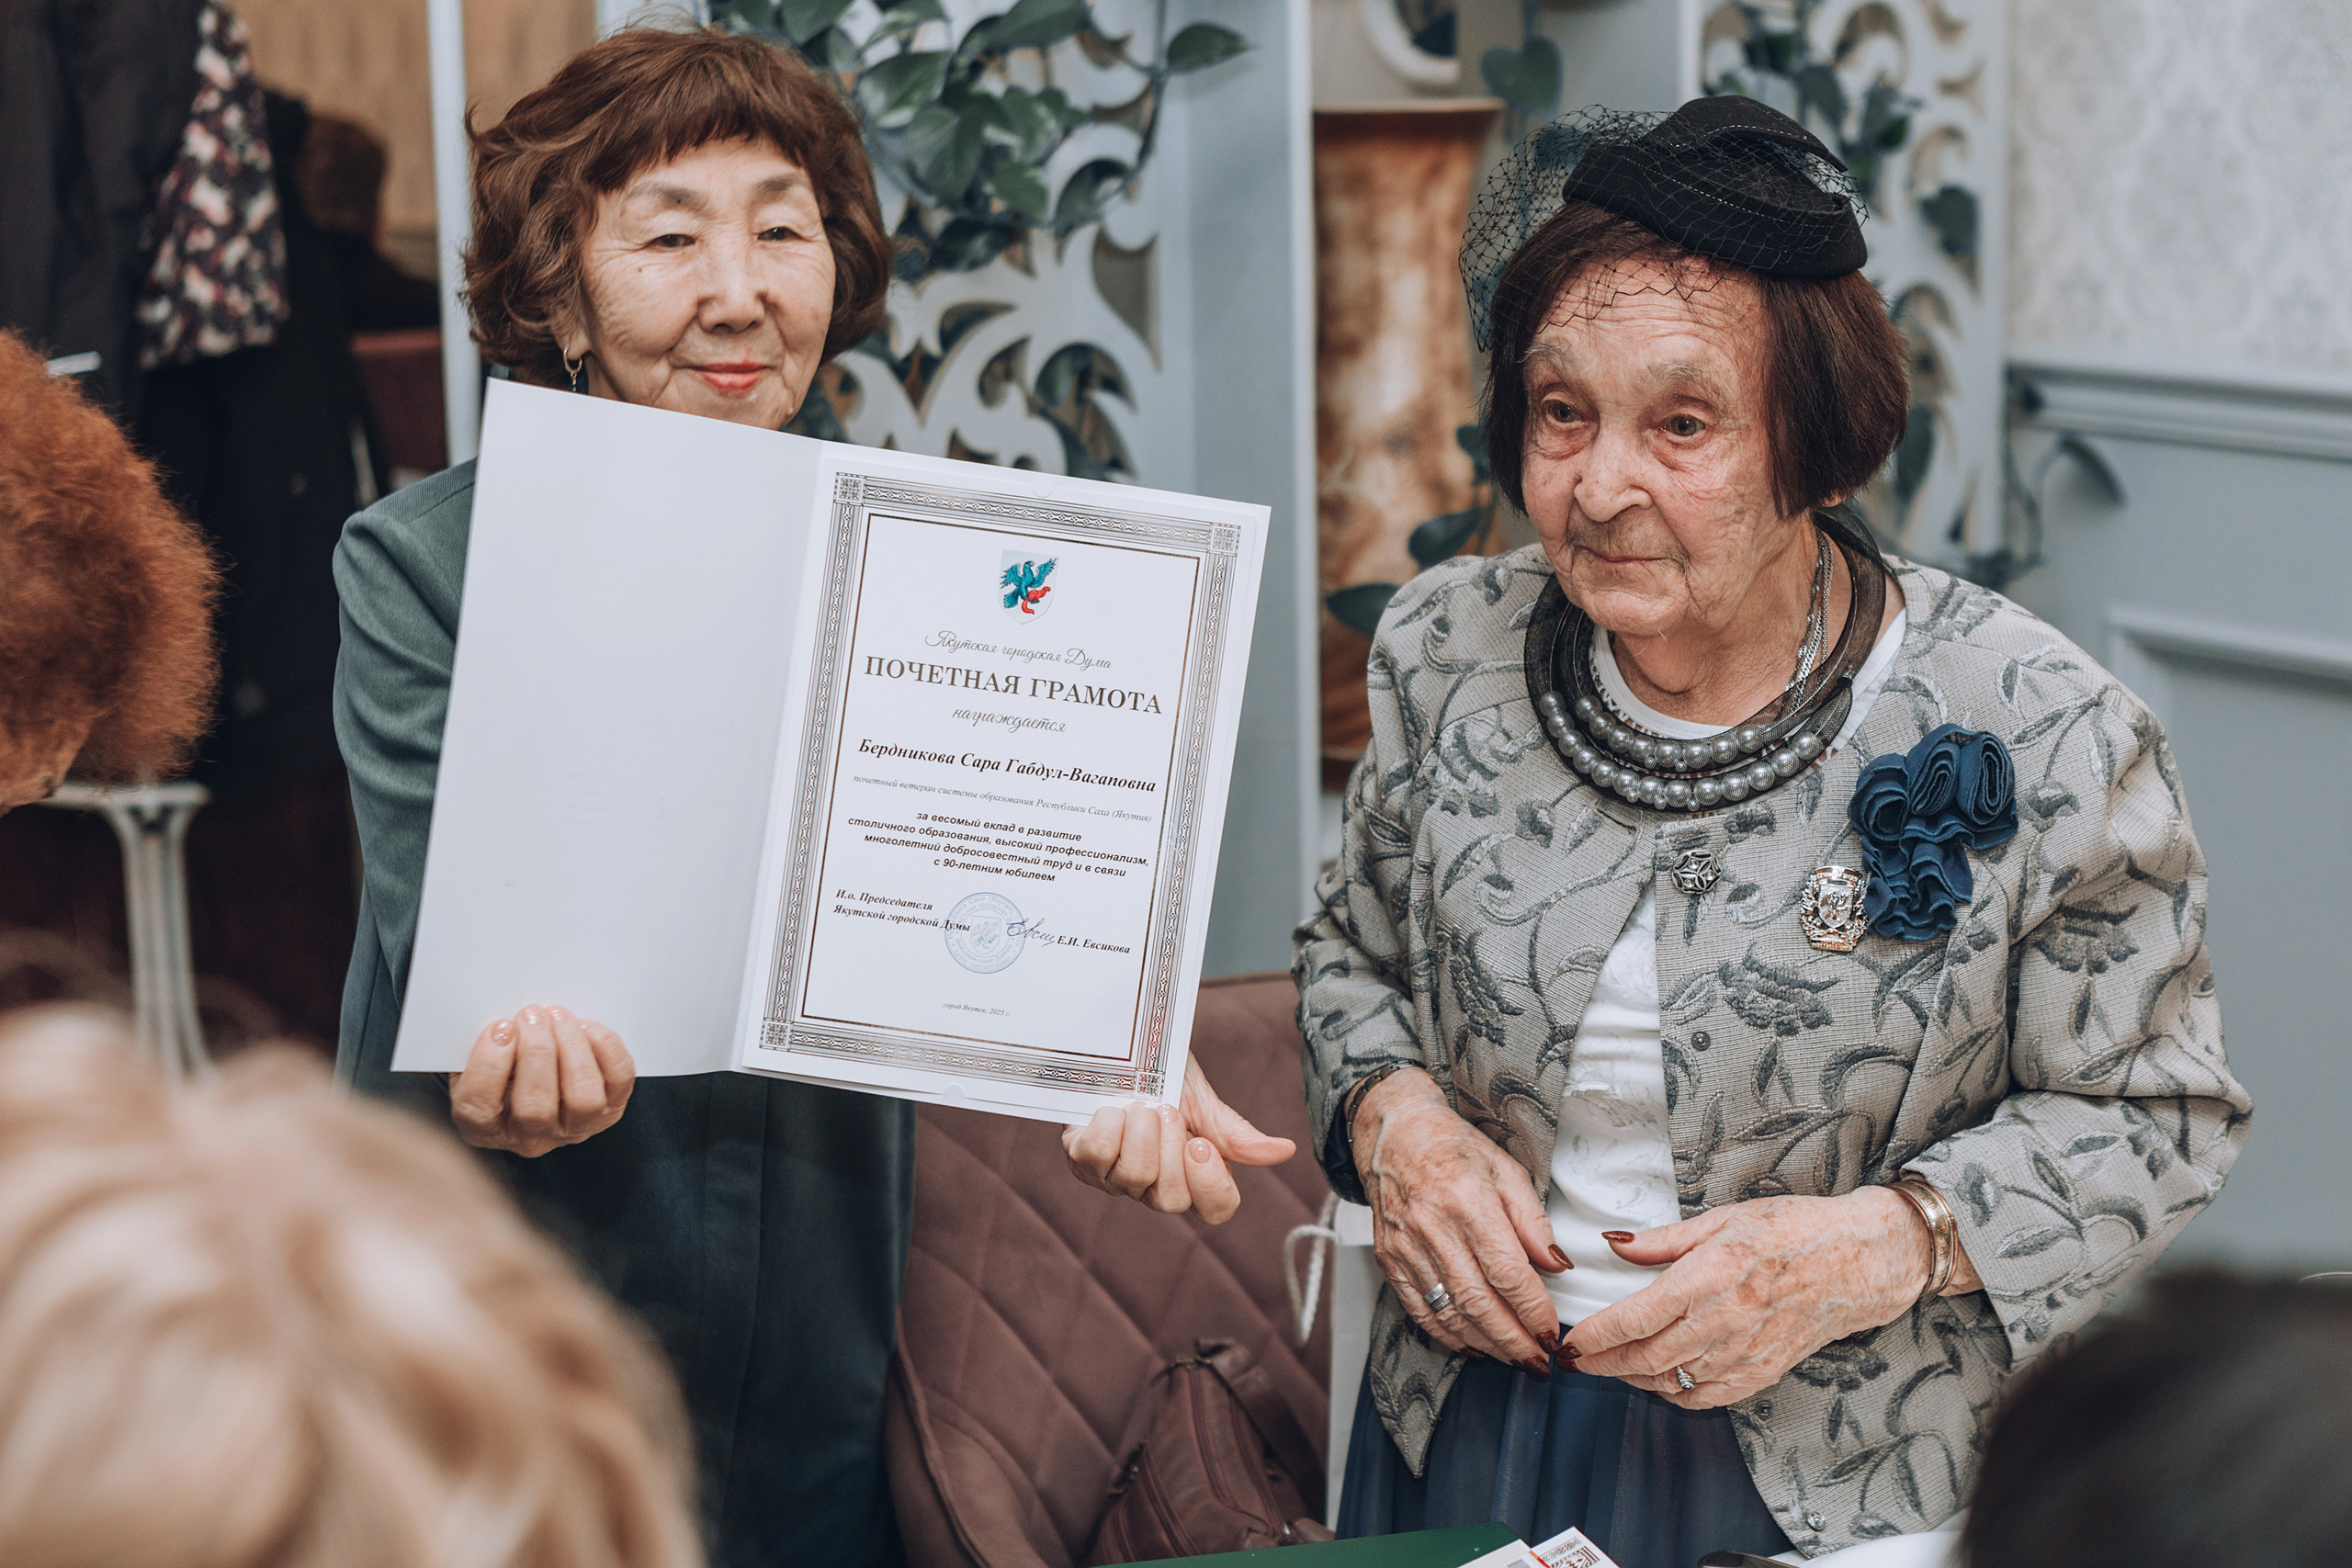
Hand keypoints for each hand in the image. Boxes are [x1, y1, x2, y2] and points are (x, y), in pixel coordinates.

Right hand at [447, 1004, 634, 1157]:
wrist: (535, 1076)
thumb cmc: (501, 1065)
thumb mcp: (473, 1059)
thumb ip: (476, 1046)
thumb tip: (496, 1023)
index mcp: (485, 1127)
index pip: (479, 1108)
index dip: (489, 1065)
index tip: (500, 1028)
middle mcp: (531, 1137)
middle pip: (535, 1109)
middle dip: (535, 1052)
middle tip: (531, 1015)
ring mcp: (575, 1127)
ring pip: (582, 1099)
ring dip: (571, 1049)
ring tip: (558, 1017)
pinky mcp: (610, 1109)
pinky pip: (618, 1080)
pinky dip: (606, 1049)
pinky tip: (586, 1027)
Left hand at [1060, 1056, 1295, 1223]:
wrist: (1123, 1044)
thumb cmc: (1164, 1076)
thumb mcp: (1203, 1100)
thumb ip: (1236, 1133)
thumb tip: (1284, 1151)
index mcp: (1192, 1175)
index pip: (1215, 1209)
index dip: (1211, 1186)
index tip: (1201, 1143)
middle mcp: (1153, 1186)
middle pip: (1171, 1201)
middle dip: (1170, 1149)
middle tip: (1167, 1109)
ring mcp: (1115, 1178)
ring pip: (1133, 1179)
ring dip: (1140, 1133)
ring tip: (1141, 1105)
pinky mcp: (1081, 1161)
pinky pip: (1095, 1158)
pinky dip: (1108, 1126)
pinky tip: (1111, 1109)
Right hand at [1353, 1067, 1570, 1373]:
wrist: (1393, 1132)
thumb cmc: (1452, 1146)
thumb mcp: (1505, 1169)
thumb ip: (1533, 1220)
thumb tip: (1557, 1265)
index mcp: (1468, 1201)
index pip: (1507, 1272)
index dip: (1532, 1310)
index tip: (1551, 1333)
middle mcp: (1433, 1228)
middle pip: (1478, 1302)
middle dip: (1513, 1339)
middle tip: (1538, 1360)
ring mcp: (1406, 1246)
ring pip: (1449, 1312)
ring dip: (1485, 1343)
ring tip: (1512, 1357)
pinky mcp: (1389, 1258)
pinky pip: (1418, 1309)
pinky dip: (1447, 1335)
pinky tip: (1471, 1346)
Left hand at [1565, 1186, 1977, 1407]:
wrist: (1859, 1261)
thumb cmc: (1793, 1230)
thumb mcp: (1722, 1219)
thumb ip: (1663, 1240)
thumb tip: (1613, 1243)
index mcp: (1710, 1276)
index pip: (1636, 1318)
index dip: (1595, 1336)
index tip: (1570, 1342)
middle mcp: (1726, 1320)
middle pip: (1646, 1357)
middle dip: (1603, 1364)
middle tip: (1577, 1361)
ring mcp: (1746, 1352)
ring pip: (1673, 1381)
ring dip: (1634, 1378)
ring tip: (1612, 1366)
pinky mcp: (1765, 1371)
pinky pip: (1709, 1397)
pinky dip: (1677, 1395)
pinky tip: (1661, 1382)